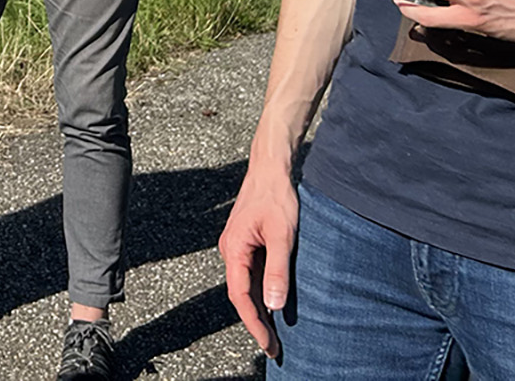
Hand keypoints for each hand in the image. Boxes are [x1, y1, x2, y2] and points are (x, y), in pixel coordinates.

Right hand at [217, 156, 296, 358]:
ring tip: (275, 333)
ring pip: (245, 285)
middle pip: (240, 294)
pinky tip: (273, 302)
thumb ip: (277, 269)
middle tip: (274, 347)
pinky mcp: (246, 242)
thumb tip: (273, 304)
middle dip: (256, 322)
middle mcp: (231, 250)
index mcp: (234, 249)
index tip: (268, 345)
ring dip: (259, 308)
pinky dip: (261, 291)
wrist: (270, 168)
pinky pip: (251, 273)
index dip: (254, 323)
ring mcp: (237, 246)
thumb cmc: (276, 197)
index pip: (240, 296)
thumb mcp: (283, 235)